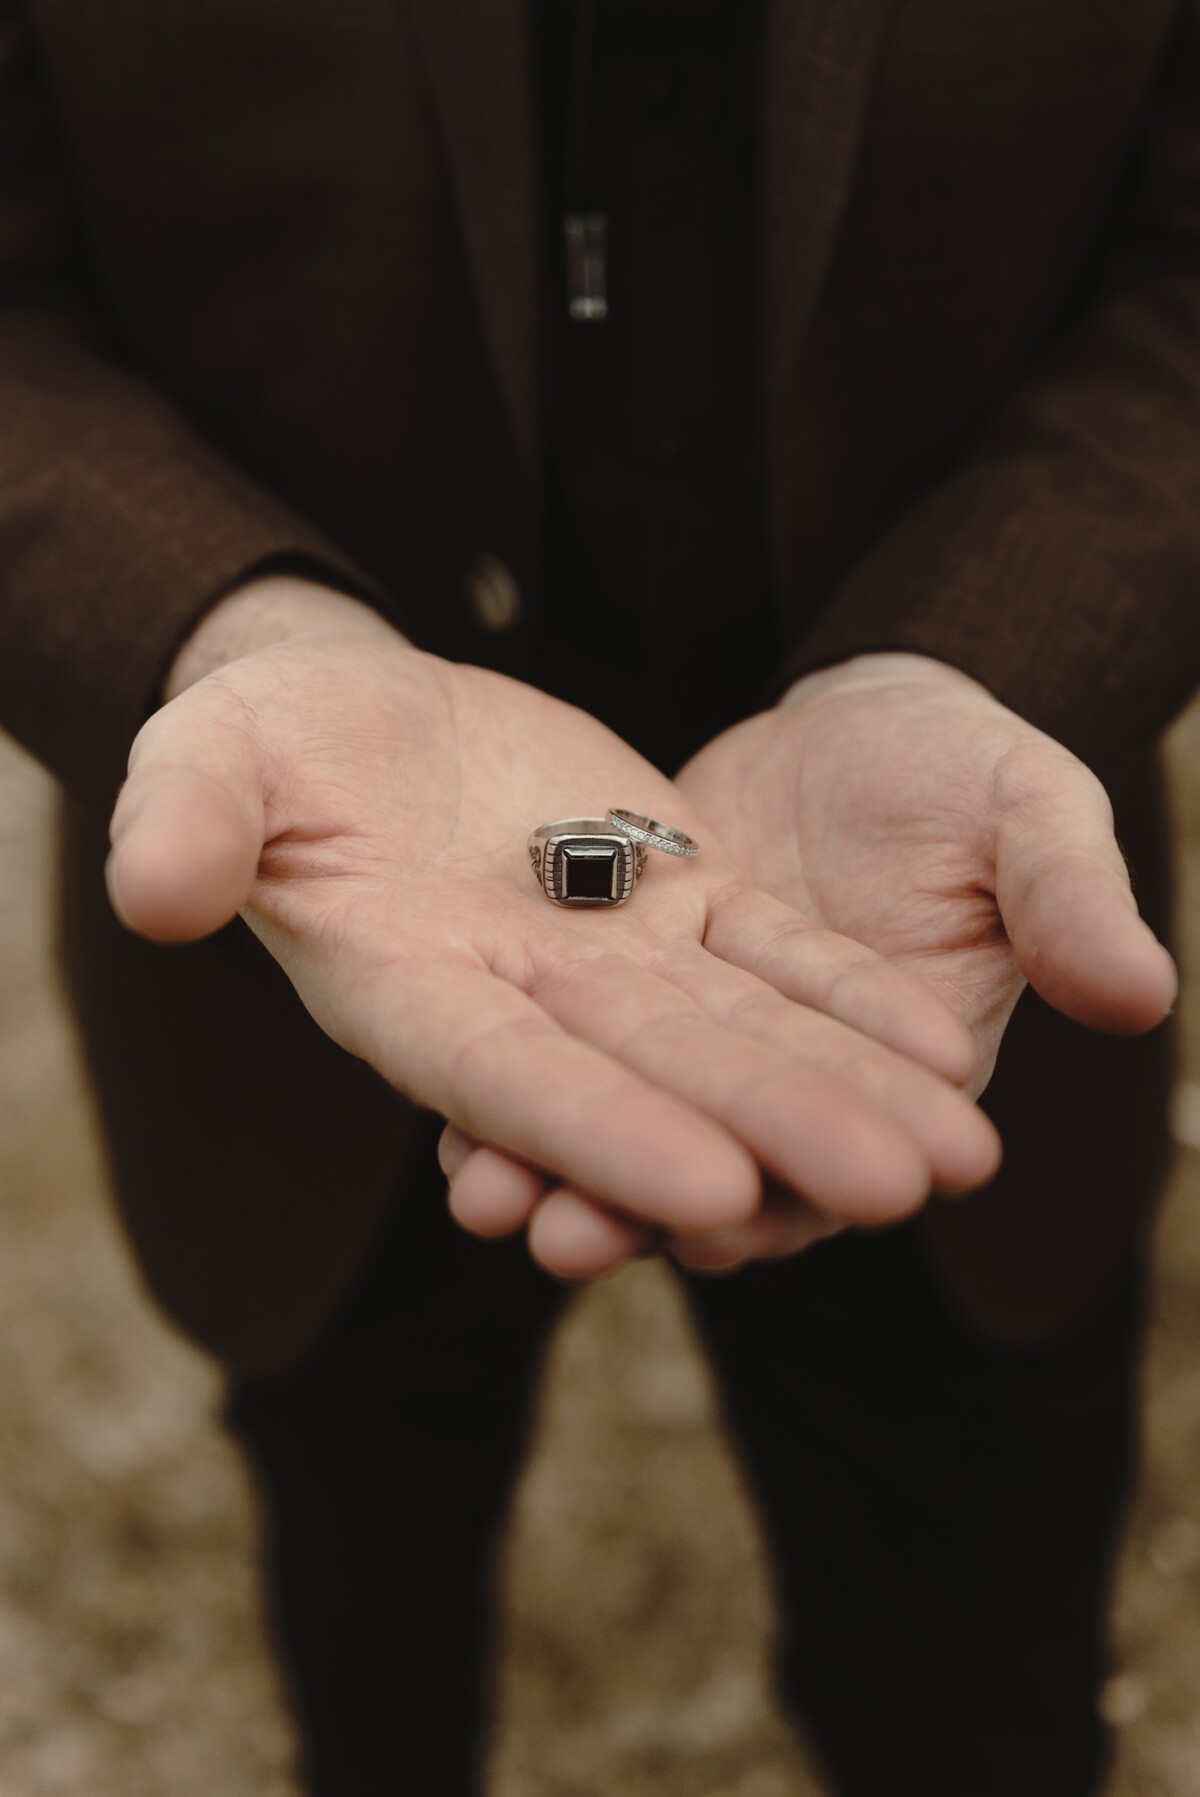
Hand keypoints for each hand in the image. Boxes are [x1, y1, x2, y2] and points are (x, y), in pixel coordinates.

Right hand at [107, 584, 996, 1276]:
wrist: (361, 715)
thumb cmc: (267, 744)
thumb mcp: (210, 756)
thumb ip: (191, 822)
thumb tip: (154, 894)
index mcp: (408, 990)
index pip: (511, 1080)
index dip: (603, 1137)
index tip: (710, 1192)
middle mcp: (525, 1001)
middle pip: (663, 1080)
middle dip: (780, 1134)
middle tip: (901, 1194)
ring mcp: (610, 957)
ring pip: (742, 1033)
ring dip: (848, 1092)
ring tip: (962, 1153)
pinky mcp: (672, 896)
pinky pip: (772, 956)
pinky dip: (848, 1000)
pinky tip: (938, 1048)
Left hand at [451, 652, 1172, 1272]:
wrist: (862, 722)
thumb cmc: (962, 767)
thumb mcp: (1026, 809)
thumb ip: (1065, 898)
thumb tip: (1139, 996)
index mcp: (893, 1070)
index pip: (836, 1159)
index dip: (785, 1200)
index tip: (724, 1226)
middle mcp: (784, 1081)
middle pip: (707, 1167)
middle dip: (635, 1209)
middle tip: (561, 1239)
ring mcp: (696, 1040)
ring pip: (623, 1122)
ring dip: (556, 1165)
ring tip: (480, 1195)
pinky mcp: (628, 988)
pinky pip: (570, 1051)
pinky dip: (518, 1082)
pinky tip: (447, 1113)